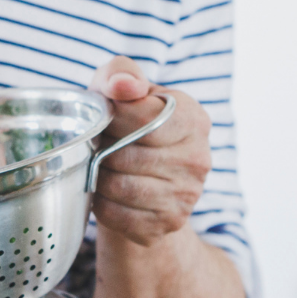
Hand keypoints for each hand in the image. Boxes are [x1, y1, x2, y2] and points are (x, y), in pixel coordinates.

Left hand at [88, 56, 210, 244]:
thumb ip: (121, 74)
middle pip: (126, 155)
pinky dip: (100, 202)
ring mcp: (187, 195)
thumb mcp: (123, 87)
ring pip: (119, 186)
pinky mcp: (168, 223)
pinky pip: (117, 214)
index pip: (143, 118)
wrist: (141, 173)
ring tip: (99, 165)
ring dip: (98, 176)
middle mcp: (199, 159)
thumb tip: (124, 85)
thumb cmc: (128, 121)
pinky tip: (106, 190)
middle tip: (97, 145)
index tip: (106, 118)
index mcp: (194, 118)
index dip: (112, 118)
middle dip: (100, 149)